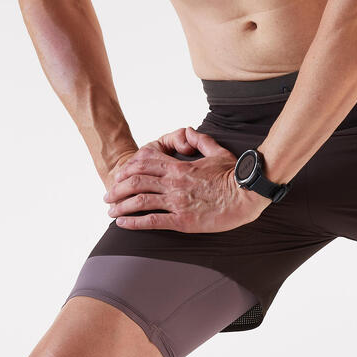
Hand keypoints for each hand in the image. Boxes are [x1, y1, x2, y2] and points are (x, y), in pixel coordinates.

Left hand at [103, 127, 267, 232]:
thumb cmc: (235, 174)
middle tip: (108, 196)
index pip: (144, 163)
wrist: (248, 194)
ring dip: (121, 206)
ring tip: (111, 211)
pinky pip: (152, 221)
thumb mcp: (217, 151)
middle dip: (117, 189)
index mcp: (179, 166)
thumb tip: (189, 131)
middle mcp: (173, 183)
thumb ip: (200, 141)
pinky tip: (122, 224)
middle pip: (135, 182)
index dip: (127, 169)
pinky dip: (134, 223)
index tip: (120, 176)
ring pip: (139, 201)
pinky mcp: (183, 220)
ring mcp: (177, 202)